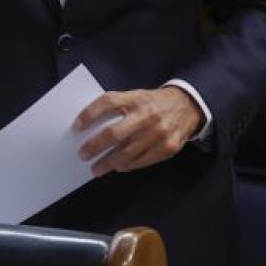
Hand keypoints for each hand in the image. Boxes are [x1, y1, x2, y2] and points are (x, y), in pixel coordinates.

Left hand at [74, 87, 202, 176]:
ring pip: (127, 153)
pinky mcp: (167, 148)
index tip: (77, 126)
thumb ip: (118, 107)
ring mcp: (159, 133)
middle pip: (114, 133)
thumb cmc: (154, 102)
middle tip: (83, 155)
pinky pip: (141, 162)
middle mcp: (147, 115)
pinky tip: (118, 167)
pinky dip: (127, 166)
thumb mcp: (137, 96)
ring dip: (108, 163)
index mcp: (137, 98)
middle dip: (95, 146)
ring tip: (96, 168)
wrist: (188, 106)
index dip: (90, 114)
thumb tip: (91, 125)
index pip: (108, 102)